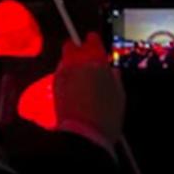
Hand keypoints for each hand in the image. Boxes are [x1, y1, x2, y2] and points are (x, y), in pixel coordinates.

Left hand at [55, 32, 124, 146]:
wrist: (84, 132)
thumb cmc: (106, 114)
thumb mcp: (119, 94)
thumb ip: (114, 77)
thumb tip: (111, 70)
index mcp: (95, 61)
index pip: (92, 41)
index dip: (94, 41)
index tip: (95, 43)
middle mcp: (75, 62)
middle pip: (72, 46)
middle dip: (77, 49)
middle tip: (86, 59)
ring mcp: (62, 72)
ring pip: (64, 59)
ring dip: (71, 62)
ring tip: (81, 75)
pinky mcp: (54, 83)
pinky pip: (60, 72)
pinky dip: (66, 74)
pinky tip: (73, 85)